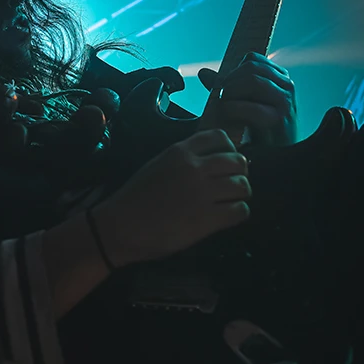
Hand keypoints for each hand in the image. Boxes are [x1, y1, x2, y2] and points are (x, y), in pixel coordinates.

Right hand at [92, 129, 250, 267]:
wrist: (120, 226)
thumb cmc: (135, 198)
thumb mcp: (158, 164)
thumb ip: (183, 159)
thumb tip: (211, 161)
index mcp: (181, 151)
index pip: (220, 137)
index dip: (229, 149)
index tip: (224, 163)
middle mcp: (195, 168)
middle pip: (238, 161)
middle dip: (239, 173)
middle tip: (231, 185)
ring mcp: (203, 193)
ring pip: (243, 186)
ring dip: (240, 195)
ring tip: (230, 202)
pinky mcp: (207, 219)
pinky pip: (240, 211)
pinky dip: (238, 213)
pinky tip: (227, 216)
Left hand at [198, 52, 296, 146]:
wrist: (275, 158)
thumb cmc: (258, 131)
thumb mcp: (244, 104)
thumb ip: (227, 88)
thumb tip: (203, 73)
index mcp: (279, 78)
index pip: (252, 59)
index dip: (233, 71)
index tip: (225, 89)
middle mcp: (286, 86)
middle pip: (251, 68)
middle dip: (230, 82)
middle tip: (221, 99)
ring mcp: (286, 102)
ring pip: (253, 81)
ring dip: (232, 93)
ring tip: (225, 108)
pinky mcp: (280, 120)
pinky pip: (252, 107)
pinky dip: (235, 109)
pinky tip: (229, 117)